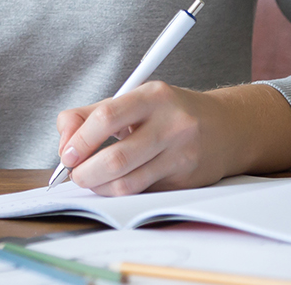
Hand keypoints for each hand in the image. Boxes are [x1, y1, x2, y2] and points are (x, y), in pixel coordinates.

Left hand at [55, 82, 290, 195]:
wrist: (227, 127)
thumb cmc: (168, 113)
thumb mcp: (131, 101)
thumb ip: (87, 116)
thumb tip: (64, 146)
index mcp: (152, 96)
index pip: (105, 118)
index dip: (80, 140)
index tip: (68, 154)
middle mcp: (172, 124)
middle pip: (116, 158)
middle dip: (85, 173)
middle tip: (76, 174)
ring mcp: (182, 155)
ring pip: (128, 183)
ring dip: (99, 187)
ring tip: (93, 180)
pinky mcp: (186, 180)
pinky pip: (143, 192)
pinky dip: (121, 191)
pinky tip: (118, 182)